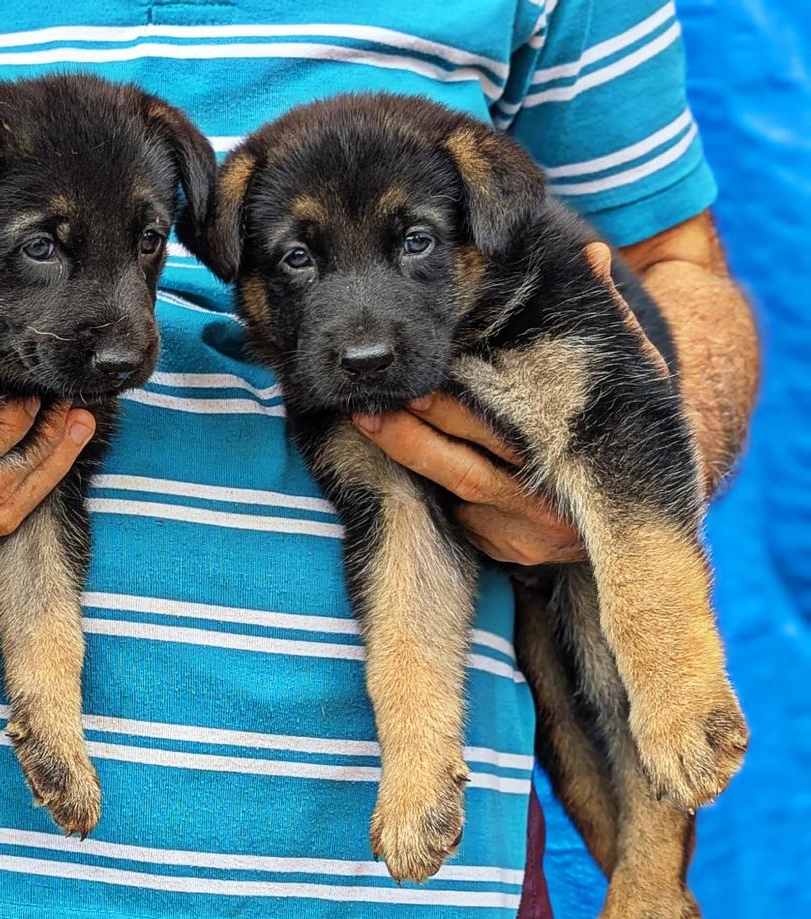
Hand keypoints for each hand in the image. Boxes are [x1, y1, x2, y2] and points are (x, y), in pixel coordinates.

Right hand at [0, 323, 94, 547]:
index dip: (0, 382)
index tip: (21, 348)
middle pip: (4, 441)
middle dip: (36, 403)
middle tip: (60, 366)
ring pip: (20, 479)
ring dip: (54, 438)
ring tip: (79, 401)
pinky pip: (14, 510)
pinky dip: (48, 474)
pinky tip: (71, 434)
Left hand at [352, 242, 676, 567]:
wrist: (659, 514)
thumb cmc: (630, 428)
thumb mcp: (638, 377)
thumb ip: (610, 320)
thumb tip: (595, 254)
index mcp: (578, 454)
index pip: (501, 426)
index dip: (453, 403)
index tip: (417, 376)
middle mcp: (551, 504)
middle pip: (464, 467)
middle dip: (415, 429)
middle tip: (373, 399)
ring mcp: (529, 537)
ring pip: (455, 497)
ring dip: (408, 458)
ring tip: (366, 421)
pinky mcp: (513, 556)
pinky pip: (463, 525)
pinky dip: (435, 494)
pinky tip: (400, 464)